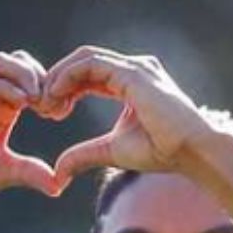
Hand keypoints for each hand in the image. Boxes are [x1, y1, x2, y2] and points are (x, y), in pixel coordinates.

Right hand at [0, 51, 58, 202]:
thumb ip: (27, 173)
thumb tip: (59, 185)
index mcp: (0, 109)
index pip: (31, 80)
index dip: (51, 90)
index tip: (62, 112)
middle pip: (19, 61)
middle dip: (42, 77)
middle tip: (51, 105)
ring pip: (1, 62)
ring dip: (24, 75)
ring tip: (37, 100)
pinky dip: (3, 87)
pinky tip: (19, 104)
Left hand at [39, 47, 213, 184]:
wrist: (192, 151)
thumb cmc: (162, 151)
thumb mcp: (111, 152)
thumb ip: (83, 155)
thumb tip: (57, 173)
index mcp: (129, 82)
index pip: (88, 74)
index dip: (64, 89)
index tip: (50, 112)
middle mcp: (132, 68)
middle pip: (82, 62)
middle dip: (57, 81)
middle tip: (41, 106)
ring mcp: (134, 67)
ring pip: (83, 58)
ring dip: (59, 78)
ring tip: (45, 103)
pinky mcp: (132, 73)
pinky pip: (90, 65)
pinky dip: (68, 77)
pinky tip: (56, 97)